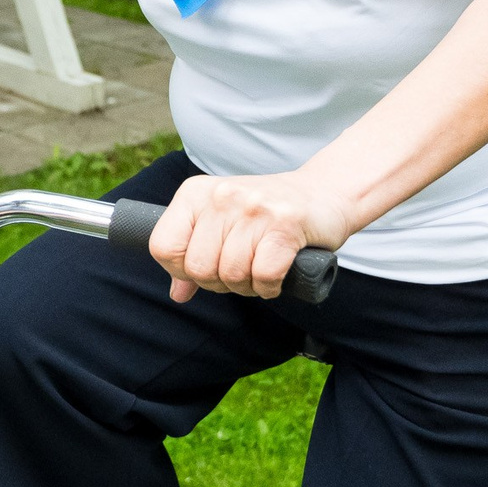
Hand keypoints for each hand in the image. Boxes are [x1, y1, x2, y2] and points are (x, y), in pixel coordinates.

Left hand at [147, 172, 351, 302]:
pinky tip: (278, 275)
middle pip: (198, 268)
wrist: (325, 192)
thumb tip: (177, 293)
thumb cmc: (267, 214)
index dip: (181, 270)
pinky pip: (264, 275)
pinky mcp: (286, 224)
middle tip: (240, 272)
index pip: (162, 246)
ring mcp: (253, 208)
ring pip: (232, 274)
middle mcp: (221, 195)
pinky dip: (270, 286)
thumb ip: (194, 255)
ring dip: (248, 286)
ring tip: (260, 270)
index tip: (206, 268)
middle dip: (219, 283)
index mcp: (195, 193)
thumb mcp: (222, 224)